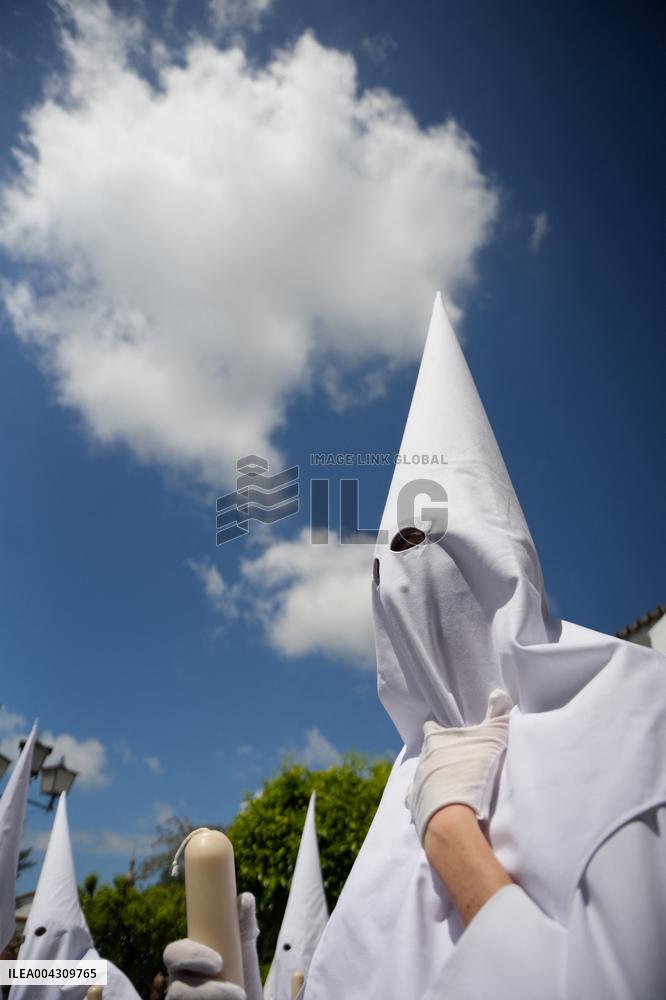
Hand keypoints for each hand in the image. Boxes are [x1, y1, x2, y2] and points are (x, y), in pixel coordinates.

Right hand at [164, 894, 261, 999]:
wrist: (245, 997)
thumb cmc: (240, 968)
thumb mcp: (243, 946)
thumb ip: (244, 922)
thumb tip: (244, 899)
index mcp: (184, 960)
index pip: (173, 954)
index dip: (190, 956)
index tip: (218, 962)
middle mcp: (177, 985)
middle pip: (176, 990)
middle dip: (204, 993)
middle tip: (237, 993)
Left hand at [406, 689, 511, 841]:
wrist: (453, 814)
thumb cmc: (471, 771)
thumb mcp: (491, 739)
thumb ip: (498, 717)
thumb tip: (501, 693)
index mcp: (435, 740)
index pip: (430, 725)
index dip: (437, 725)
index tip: (446, 727)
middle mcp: (421, 758)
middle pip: (427, 750)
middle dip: (439, 753)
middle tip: (456, 756)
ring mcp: (416, 782)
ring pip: (422, 773)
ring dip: (434, 775)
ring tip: (449, 780)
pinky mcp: (416, 805)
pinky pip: (416, 798)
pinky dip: (424, 798)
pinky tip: (433, 802)